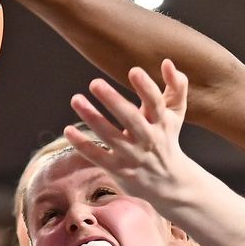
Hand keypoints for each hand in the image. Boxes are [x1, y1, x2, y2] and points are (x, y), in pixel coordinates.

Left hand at [66, 59, 191, 200]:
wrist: (169, 183)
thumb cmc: (167, 139)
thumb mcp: (175, 115)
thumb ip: (176, 87)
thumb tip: (167, 62)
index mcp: (162, 123)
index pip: (156, 103)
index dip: (146, 87)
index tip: (133, 70)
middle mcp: (148, 139)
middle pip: (131, 119)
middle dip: (113, 101)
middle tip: (94, 83)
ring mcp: (132, 156)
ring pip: (110, 136)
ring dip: (92, 118)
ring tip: (76, 99)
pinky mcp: (117, 170)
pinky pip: (97, 156)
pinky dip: (82, 144)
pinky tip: (68, 129)